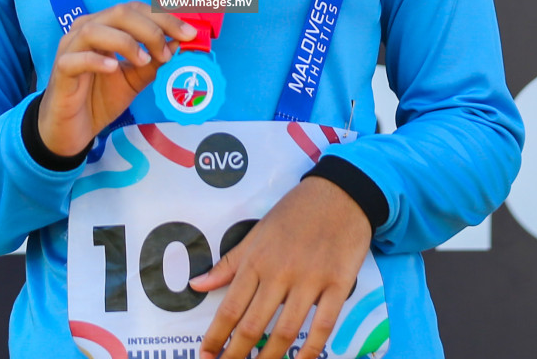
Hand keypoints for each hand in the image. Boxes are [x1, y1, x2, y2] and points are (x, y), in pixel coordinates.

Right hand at [37, 1, 196, 156]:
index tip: (189, 34)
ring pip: (95, 29)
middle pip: (119, 13)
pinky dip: (97, 60)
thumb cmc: (99, 99)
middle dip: (151, 28)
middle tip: (168, 51)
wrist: (71, 131)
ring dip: (126, 42)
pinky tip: (114, 68)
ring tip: (144, 61)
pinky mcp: (61, 71)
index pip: (136, 10)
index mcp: (105, 27)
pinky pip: (76, 58)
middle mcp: (85, 30)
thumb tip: (178, 43)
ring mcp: (69, 49)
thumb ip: (154, 62)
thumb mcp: (134, 80)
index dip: (164, 18)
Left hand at [190, 176, 371, 358]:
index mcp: (256, 260)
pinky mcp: (338, 284)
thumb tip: (196, 285)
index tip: (205, 357)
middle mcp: (279, 272)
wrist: (339, 194)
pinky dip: (312, 348)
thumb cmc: (293, 214)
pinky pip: (323, 324)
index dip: (215, 337)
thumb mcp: (256, 234)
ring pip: (286, 330)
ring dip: (270, 357)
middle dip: (236, 355)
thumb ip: (228, 264)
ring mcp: (310, 279)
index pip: (229, 307)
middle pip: (253, 324)